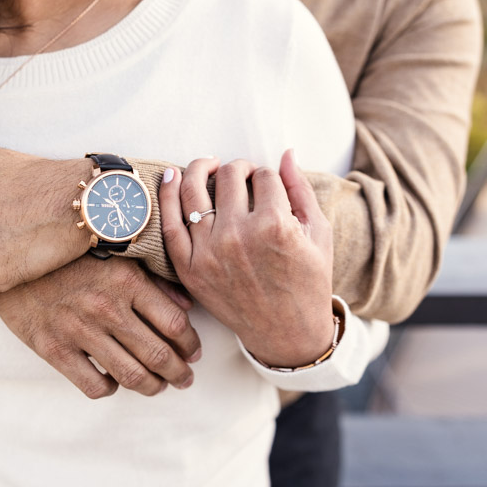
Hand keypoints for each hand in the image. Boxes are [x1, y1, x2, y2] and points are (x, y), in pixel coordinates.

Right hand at [0, 256, 201, 397]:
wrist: (9, 253)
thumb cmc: (66, 253)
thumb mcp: (113, 253)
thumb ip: (153, 279)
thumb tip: (186, 305)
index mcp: (126, 280)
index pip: (175, 324)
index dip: (191, 344)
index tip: (194, 352)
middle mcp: (106, 307)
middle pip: (158, 355)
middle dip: (179, 373)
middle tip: (185, 379)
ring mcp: (78, 330)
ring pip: (130, 375)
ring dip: (152, 387)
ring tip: (158, 386)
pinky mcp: (52, 348)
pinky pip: (92, 385)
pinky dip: (110, 389)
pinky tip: (113, 381)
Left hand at [160, 150, 335, 367]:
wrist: (287, 332)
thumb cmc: (308, 282)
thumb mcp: (318, 234)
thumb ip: (300, 189)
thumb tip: (285, 153)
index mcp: (276, 226)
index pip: (264, 177)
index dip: (267, 174)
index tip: (267, 181)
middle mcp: (239, 236)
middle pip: (229, 177)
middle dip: (238, 168)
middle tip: (242, 173)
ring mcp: (210, 253)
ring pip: (194, 192)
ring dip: (200, 169)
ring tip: (208, 165)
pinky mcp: (190, 269)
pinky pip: (170, 224)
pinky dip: (167, 195)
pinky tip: (171, 176)